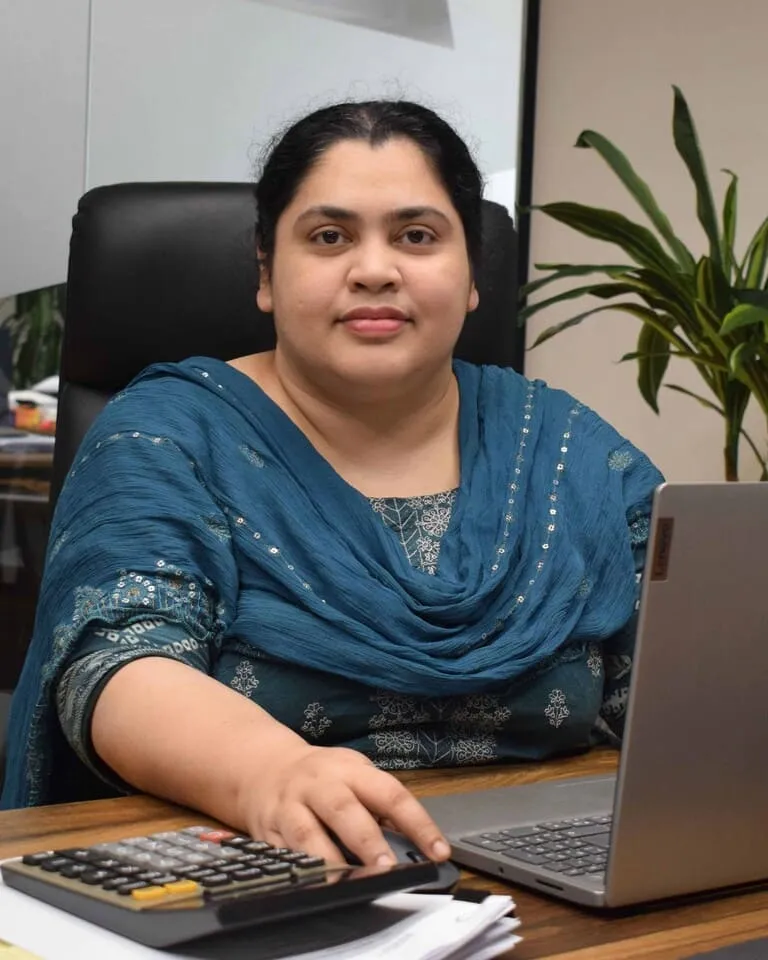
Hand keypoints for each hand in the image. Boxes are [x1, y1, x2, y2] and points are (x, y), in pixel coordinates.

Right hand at [235, 742, 450, 866]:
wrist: (265, 767)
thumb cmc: (323, 777)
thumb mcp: (353, 775)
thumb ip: (378, 804)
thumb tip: (411, 844)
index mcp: (351, 770)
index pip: (390, 793)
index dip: (417, 823)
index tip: (438, 851)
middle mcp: (320, 785)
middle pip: (344, 809)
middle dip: (366, 839)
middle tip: (387, 867)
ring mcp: (291, 807)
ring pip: (308, 833)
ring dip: (329, 859)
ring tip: (347, 881)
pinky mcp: (268, 830)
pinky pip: (283, 852)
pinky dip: (299, 869)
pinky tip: (314, 884)